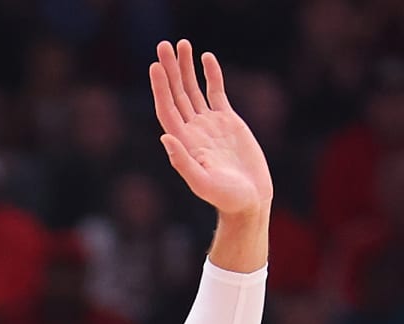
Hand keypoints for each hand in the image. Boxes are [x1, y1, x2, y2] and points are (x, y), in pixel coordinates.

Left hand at [149, 41, 271, 215]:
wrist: (249, 199)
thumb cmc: (225, 198)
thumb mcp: (202, 183)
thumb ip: (183, 162)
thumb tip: (165, 137)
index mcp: (184, 142)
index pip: (167, 109)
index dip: (160, 88)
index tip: (155, 66)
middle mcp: (193, 130)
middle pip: (177, 94)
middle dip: (170, 70)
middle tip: (163, 45)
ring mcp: (209, 124)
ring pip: (194, 89)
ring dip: (186, 68)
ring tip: (182, 44)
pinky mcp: (228, 121)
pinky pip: (216, 92)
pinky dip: (212, 75)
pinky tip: (206, 58)